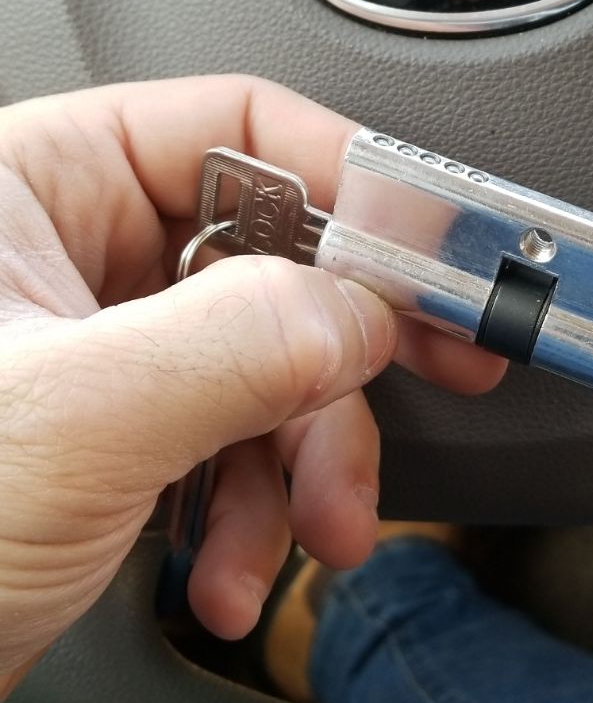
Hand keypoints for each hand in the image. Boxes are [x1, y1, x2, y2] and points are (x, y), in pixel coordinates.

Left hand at [0, 76, 503, 695]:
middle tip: (441, 372)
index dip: (347, 182)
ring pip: (263, 364)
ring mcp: (90, 349)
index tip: (429, 252)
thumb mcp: (72, 421)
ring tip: (306, 538)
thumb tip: (364, 308)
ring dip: (302, 464)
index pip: (230, 126)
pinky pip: (228, 442)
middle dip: (339, 356)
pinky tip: (226, 576)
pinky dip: (251, 514)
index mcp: (26, 184)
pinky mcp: (108, 435)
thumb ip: (237, 344)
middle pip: (268, 255)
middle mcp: (60, 252)